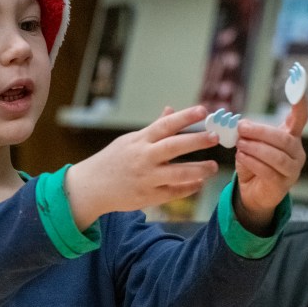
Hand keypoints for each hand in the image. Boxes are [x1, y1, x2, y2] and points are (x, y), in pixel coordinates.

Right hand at [65, 105, 219, 229]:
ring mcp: (146, 178)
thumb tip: (171, 110)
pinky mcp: (147, 196)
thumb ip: (153, 128)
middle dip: (197, 141)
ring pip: (178, 173)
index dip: (185, 117)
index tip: (203, 110)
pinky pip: (173, 192)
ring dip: (199, 170)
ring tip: (213, 167)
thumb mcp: (129, 140)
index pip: (165, 125)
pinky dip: (188, 187)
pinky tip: (199, 183)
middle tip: (216, 137)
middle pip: (174, 147)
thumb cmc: (112, 160)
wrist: (91, 187)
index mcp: (140, 140)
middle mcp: (143, 158)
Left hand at [234, 97, 307, 233]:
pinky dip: (253, 163)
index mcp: (290, 137)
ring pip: (278, 156)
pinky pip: (269, 172)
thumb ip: (246, 134)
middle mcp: (296, 152)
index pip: (300, 118)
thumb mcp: (248, 145)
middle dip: (261, 132)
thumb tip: (240, 123)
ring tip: (240, 145)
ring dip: (256, 148)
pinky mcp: (282, 185)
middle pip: (284, 139)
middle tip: (241, 128)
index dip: (300, 103)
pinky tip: (241, 157)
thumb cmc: (252, 164)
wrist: (253, 193)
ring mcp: (292, 170)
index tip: (299, 86)